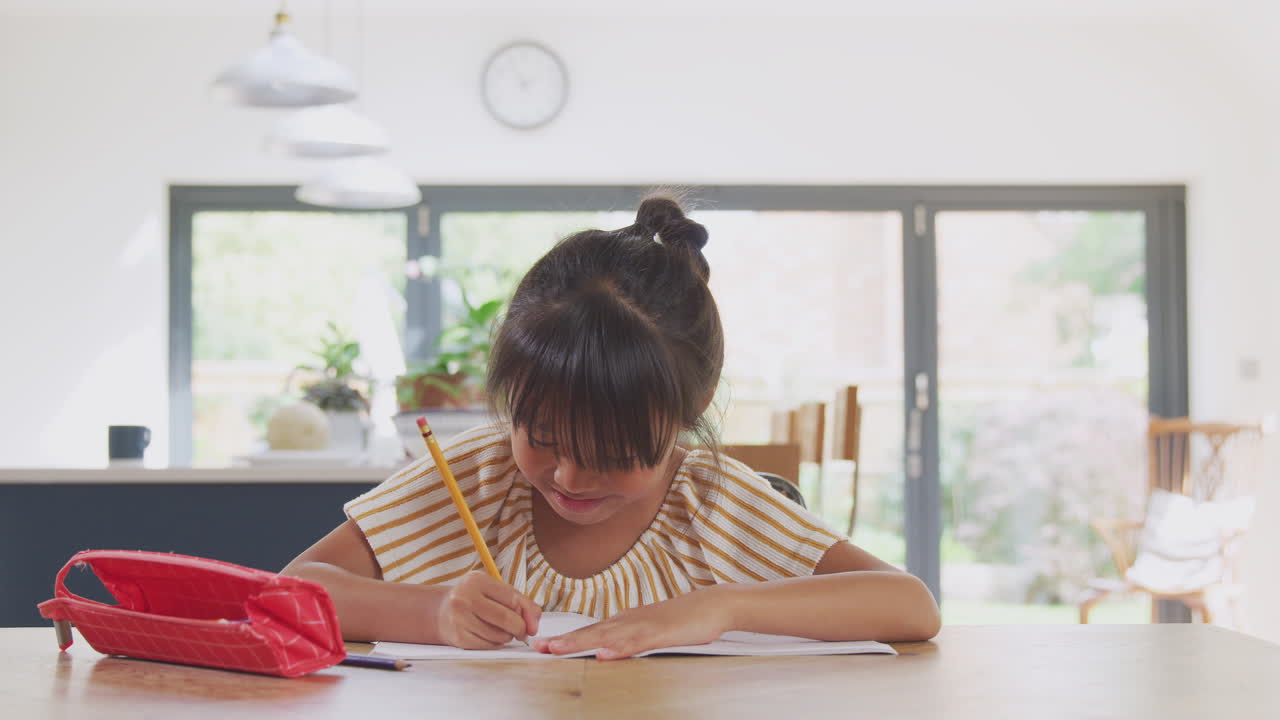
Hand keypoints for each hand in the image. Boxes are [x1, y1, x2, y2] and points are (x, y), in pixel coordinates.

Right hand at [435, 571, 541, 648]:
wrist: (441, 612)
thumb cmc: (475, 600)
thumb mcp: (495, 591)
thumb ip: (522, 603)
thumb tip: (534, 625)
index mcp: (477, 581)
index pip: (512, 598)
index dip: (525, 612)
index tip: (527, 619)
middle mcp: (465, 597)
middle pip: (506, 618)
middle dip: (520, 628)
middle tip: (521, 631)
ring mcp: (459, 618)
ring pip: (499, 635)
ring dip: (507, 636)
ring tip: (501, 630)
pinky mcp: (459, 637)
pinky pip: (489, 646)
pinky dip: (495, 644)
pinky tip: (489, 636)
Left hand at [533, 587, 731, 659]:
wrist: (712, 605)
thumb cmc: (683, 620)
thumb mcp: (650, 631)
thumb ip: (628, 639)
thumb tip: (606, 649)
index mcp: (626, 621)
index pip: (590, 631)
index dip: (566, 638)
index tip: (543, 645)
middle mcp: (630, 621)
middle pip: (591, 632)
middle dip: (564, 641)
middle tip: (539, 648)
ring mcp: (644, 626)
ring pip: (607, 636)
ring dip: (581, 643)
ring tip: (558, 649)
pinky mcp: (661, 634)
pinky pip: (636, 643)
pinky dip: (619, 648)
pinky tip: (604, 654)